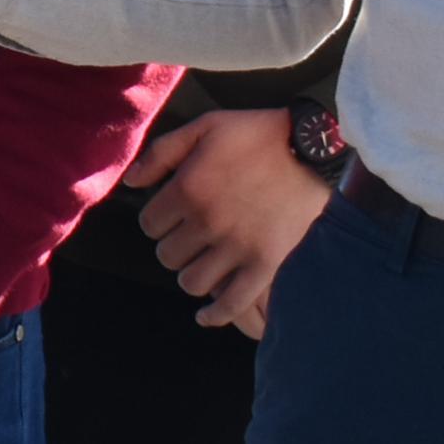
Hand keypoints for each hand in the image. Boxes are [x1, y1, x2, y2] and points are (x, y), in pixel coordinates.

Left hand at [120, 108, 333, 336]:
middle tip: (190, 238)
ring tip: (202, 262)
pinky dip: (214, 315)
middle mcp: (207, 222)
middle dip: (174, 246)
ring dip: (192, 274)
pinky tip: (205, 315)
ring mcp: (237, 247)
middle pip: (168, 256)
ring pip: (192, 282)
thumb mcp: (204, 128)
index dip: (158, 221)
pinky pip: (231, 303)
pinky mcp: (265, 265)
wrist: (312, 150)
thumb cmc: (256, 136)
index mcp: (187, 189)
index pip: (149, 225)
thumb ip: (161, 153)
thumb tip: (130, 182)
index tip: (173, 216)